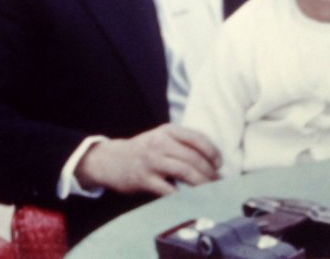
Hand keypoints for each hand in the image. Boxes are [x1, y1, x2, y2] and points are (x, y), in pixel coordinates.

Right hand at [75, 124, 219, 196]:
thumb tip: (212, 163)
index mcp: (166, 131)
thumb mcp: (160, 137)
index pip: (197, 138)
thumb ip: (182, 144)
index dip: (212, 152)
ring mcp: (151, 161)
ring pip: (186, 172)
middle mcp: (159, 143)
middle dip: (210, 173)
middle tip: (218, 183)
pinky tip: (191, 199)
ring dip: (202, 184)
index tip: (219, 164)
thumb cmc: (142, 151)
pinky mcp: (144, 179)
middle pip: (194, 158)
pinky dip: (184, 196)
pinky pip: (170, 190)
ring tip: (209, 191)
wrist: (110, 160)